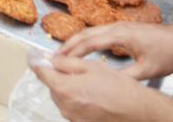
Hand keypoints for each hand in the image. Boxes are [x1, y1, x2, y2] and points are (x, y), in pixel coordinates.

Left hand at [29, 55, 156, 121]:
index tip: (35, 57)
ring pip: (61, 97)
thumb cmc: (117, 87)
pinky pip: (70, 108)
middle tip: (71, 68)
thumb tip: (50, 60)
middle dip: (57, 76)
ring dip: (66, 88)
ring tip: (88, 83)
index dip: (37, 62)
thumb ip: (65, 63)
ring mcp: (71, 117)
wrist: (136, 110)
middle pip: (51, 86)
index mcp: (63, 88)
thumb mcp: (90, 66)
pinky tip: (91, 95)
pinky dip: (75, 100)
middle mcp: (64, 105)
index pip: (40, 73)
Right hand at [56, 21, 172, 80]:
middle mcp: (116, 26)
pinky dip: (86, 40)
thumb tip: (105, 83)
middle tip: (53, 57)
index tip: (58, 60)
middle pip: (85, 33)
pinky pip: (99, 32)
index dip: (72, 51)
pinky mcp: (123, 29)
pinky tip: (83, 50)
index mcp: (119, 35)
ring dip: (76, 41)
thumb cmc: (167, 53)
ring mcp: (119, 26)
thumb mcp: (146, 70)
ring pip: (91, 31)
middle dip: (68, 44)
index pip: (89, 42)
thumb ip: (124, 77)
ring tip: (63, 54)